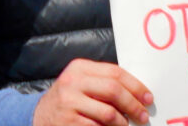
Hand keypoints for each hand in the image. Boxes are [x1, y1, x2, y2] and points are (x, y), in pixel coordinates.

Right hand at [32, 60, 150, 125]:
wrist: (40, 116)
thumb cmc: (69, 100)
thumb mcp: (81, 83)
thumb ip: (103, 83)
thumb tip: (138, 94)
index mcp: (79, 68)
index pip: (115, 73)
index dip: (135, 86)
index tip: (148, 98)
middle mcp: (72, 82)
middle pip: (113, 91)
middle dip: (133, 105)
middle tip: (143, 116)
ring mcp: (69, 103)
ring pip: (109, 114)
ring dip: (123, 123)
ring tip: (125, 125)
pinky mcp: (69, 123)